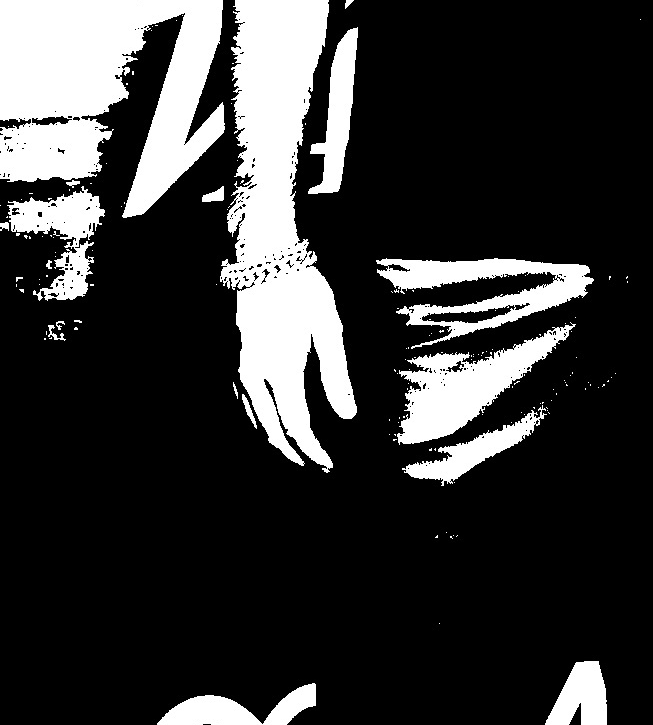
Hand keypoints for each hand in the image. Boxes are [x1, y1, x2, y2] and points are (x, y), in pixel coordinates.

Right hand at [234, 265, 356, 468]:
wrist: (263, 257)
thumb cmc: (302, 289)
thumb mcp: (328, 327)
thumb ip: (336, 374)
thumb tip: (348, 416)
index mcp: (281, 371)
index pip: (297, 427)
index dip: (313, 451)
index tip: (330, 466)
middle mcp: (254, 377)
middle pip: (271, 431)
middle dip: (294, 454)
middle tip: (316, 467)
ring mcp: (238, 369)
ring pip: (253, 421)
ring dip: (275, 442)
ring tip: (297, 453)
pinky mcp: (232, 359)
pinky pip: (243, 404)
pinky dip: (259, 423)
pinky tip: (271, 424)